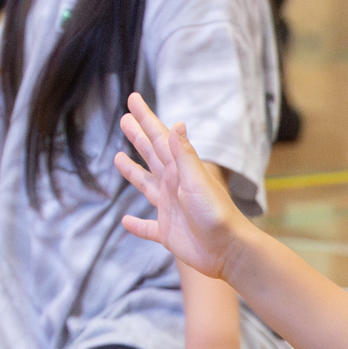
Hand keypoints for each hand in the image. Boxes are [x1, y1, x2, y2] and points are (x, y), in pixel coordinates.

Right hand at [115, 93, 251, 280]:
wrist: (229, 250)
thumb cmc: (215, 214)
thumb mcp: (197, 180)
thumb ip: (184, 154)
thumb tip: (177, 124)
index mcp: (179, 171)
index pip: (159, 138)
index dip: (146, 119)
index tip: (134, 98)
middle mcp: (173, 186)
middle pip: (151, 156)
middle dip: (138, 138)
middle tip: (125, 120)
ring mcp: (169, 209)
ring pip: (145, 186)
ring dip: (132, 173)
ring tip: (118, 158)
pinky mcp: (167, 233)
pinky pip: (147, 228)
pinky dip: (136, 225)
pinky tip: (126, 221)